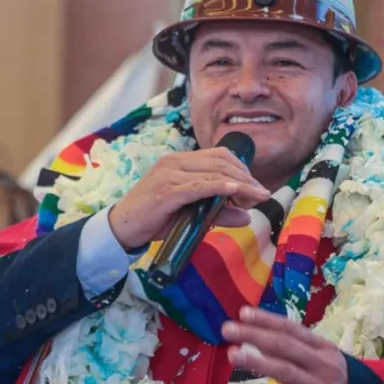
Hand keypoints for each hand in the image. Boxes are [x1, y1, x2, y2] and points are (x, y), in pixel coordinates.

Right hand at [108, 148, 269, 250]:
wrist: (121, 228)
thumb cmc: (154, 220)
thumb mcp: (191, 215)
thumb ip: (217, 213)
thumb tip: (247, 217)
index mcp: (179, 161)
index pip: (219, 155)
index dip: (242, 168)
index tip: (256, 188)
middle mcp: (174, 162)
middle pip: (220, 161)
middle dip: (246, 177)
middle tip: (261, 195)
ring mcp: (168, 175)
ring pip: (213, 172)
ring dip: (239, 184)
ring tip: (256, 197)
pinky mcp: (165, 192)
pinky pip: (198, 186)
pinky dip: (219, 187)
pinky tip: (235, 191)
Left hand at [221, 307, 347, 383]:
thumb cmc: (331, 380)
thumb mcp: (322, 359)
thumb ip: (297, 347)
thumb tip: (259, 332)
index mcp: (323, 347)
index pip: (292, 329)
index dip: (267, 320)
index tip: (243, 313)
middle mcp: (322, 364)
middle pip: (285, 346)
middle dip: (255, 335)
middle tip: (228, 329)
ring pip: (284, 371)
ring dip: (256, 362)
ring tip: (232, 354)